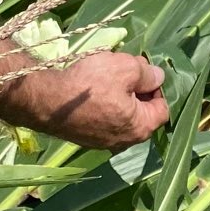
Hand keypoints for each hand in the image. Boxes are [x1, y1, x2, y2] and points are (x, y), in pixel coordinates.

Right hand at [0, 50, 169, 149]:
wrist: (47, 101)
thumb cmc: (90, 85)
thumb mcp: (126, 68)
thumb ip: (148, 73)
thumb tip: (158, 77)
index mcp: (140, 128)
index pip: (162, 108)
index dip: (157, 87)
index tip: (144, 71)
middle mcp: (124, 142)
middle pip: (142, 112)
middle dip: (137, 89)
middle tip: (125, 69)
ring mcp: (103, 142)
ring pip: (122, 115)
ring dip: (120, 95)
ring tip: (108, 76)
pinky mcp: (85, 138)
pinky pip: (104, 118)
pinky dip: (104, 104)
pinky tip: (92, 89)